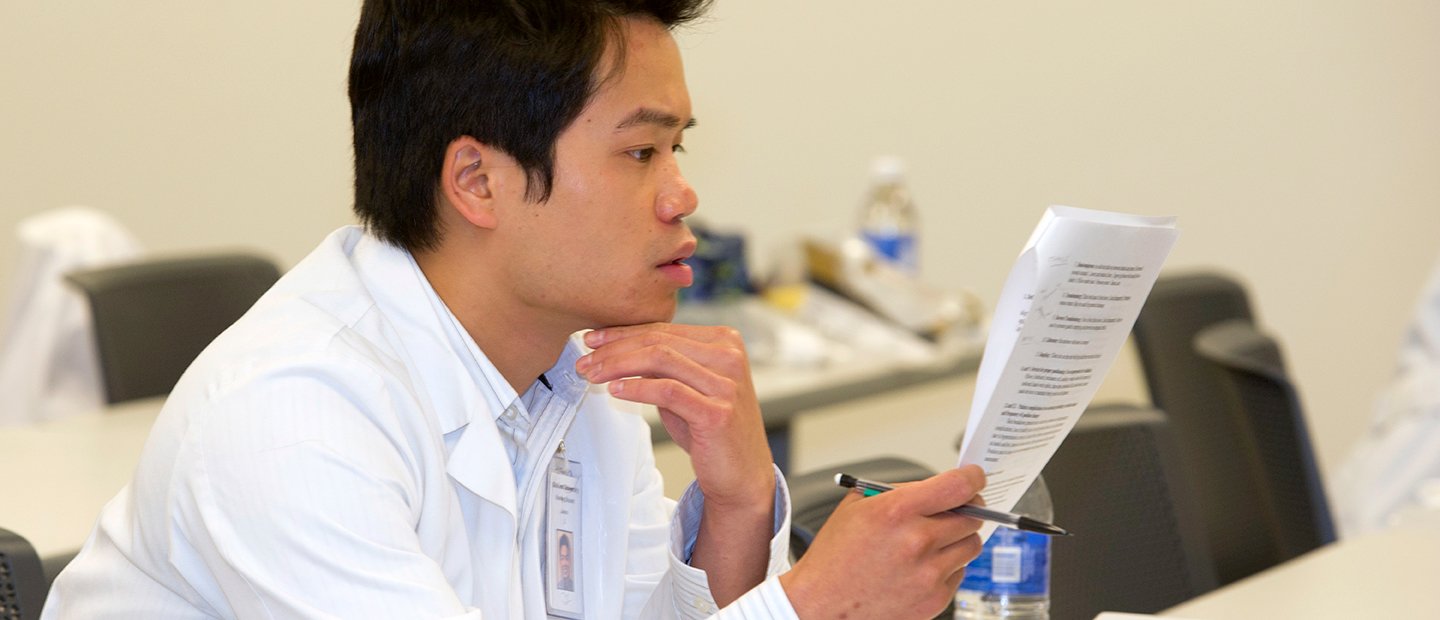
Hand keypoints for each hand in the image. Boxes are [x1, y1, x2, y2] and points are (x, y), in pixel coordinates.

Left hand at [579, 323, 775, 604]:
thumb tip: (615, 349)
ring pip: (660, 359)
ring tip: (592, 374)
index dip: (623, 332)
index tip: (593, 340)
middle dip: (614, 348)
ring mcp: (726, 384)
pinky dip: (637, 388)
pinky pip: (668, 391)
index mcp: (725, 341)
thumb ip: (663, 366)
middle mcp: (729, 356)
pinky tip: (615, 391)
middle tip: (584, 360)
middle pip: (659, 340)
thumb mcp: (687, 387)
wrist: (742, 474)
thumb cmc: (711, 429)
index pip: (664, 329)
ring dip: (618, 365)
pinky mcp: (717, 412)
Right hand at [780, 466, 986, 619]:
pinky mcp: (934, 599)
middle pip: (971, 516)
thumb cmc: (836, 556)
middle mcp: (917, 542)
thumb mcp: (858, 507)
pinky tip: (921, 566)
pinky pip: (959, 572)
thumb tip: (936, 487)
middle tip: (952, 511)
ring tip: (932, 541)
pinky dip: (947, 566)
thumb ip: (900, 492)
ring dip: (959, 538)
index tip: (974, 477)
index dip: (972, 477)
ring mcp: (929, 574)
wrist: (822, 605)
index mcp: (897, 512)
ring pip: (971, 544)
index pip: (957, 486)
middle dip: (965, 509)